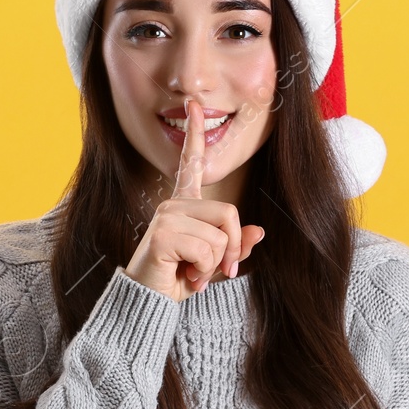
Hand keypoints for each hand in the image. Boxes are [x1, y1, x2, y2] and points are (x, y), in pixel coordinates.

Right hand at [123, 98, 265, 301]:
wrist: (148, 302)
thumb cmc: (177, 280)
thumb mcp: (213, 264)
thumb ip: (234, 247)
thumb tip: (260, 232)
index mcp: (183, 206)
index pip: (190, 164)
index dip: (195, 134)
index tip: (194, 105)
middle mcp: (173, 205)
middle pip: (228, 213)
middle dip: (231, 247)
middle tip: (218, 271)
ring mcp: (166, 217)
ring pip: (220, 234)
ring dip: (215, 263)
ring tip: (194, 273)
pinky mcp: (164, 234)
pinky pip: (207, 249)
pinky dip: (204, 270)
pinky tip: (187, 276)